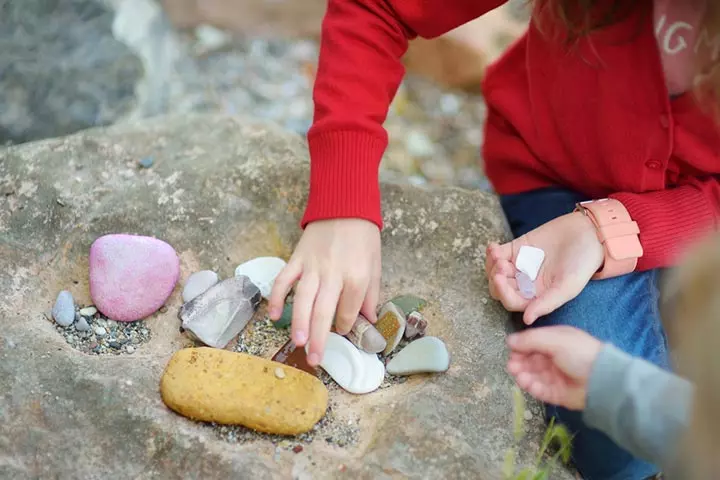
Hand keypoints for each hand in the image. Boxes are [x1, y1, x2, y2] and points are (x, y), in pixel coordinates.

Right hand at [268, 218, 381, 365]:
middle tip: (314, 359)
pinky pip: (283, 280)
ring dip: (298, 322)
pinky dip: (275, 297)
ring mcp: (312, 266)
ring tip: (297, 343)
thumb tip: (368, 320)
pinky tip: (273, 316)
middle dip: (319, 338)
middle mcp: (333, 274)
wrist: (345, 205)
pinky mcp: (297, 258)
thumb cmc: (363, 237)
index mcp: (356, 276)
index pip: (349, 310)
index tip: (342, 330)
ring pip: (302, 299)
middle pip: (324, 311)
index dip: (346, 325)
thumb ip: (371, 294)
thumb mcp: (376, 265)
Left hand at [485, 212, 603, 324]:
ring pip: (496, 271)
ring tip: (498, 255)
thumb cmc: (582, 263)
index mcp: (536, 296)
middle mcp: (526, 283)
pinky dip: (492, 251)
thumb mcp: (568, 286)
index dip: (503, 292)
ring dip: (492, 265)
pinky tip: (494, 247)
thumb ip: (547, 303)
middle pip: (500, 288)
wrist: (589, 233)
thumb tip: (526, 320)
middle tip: (502, 266)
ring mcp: (520, 266)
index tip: (499, 279)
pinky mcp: (517, 248)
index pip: (512, 301)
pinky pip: (498, 254)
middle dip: (496, 278)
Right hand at [506, 326, 602, 409]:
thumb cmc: (580, 354)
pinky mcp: (556, 393)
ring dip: (522, 374)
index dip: (521, 346)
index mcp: (556, 342)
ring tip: (517, 373)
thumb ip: (530, 339)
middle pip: (531, 360)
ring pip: (533, 375)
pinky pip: (539, 390)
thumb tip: (509, 340)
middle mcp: (554, 358)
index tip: (511, 350)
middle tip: (512, 364)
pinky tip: (525, 382)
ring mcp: (555, 377)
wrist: (602, 380)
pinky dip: (531, 386)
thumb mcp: (555, 339)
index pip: (533, 343)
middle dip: (519, 362)